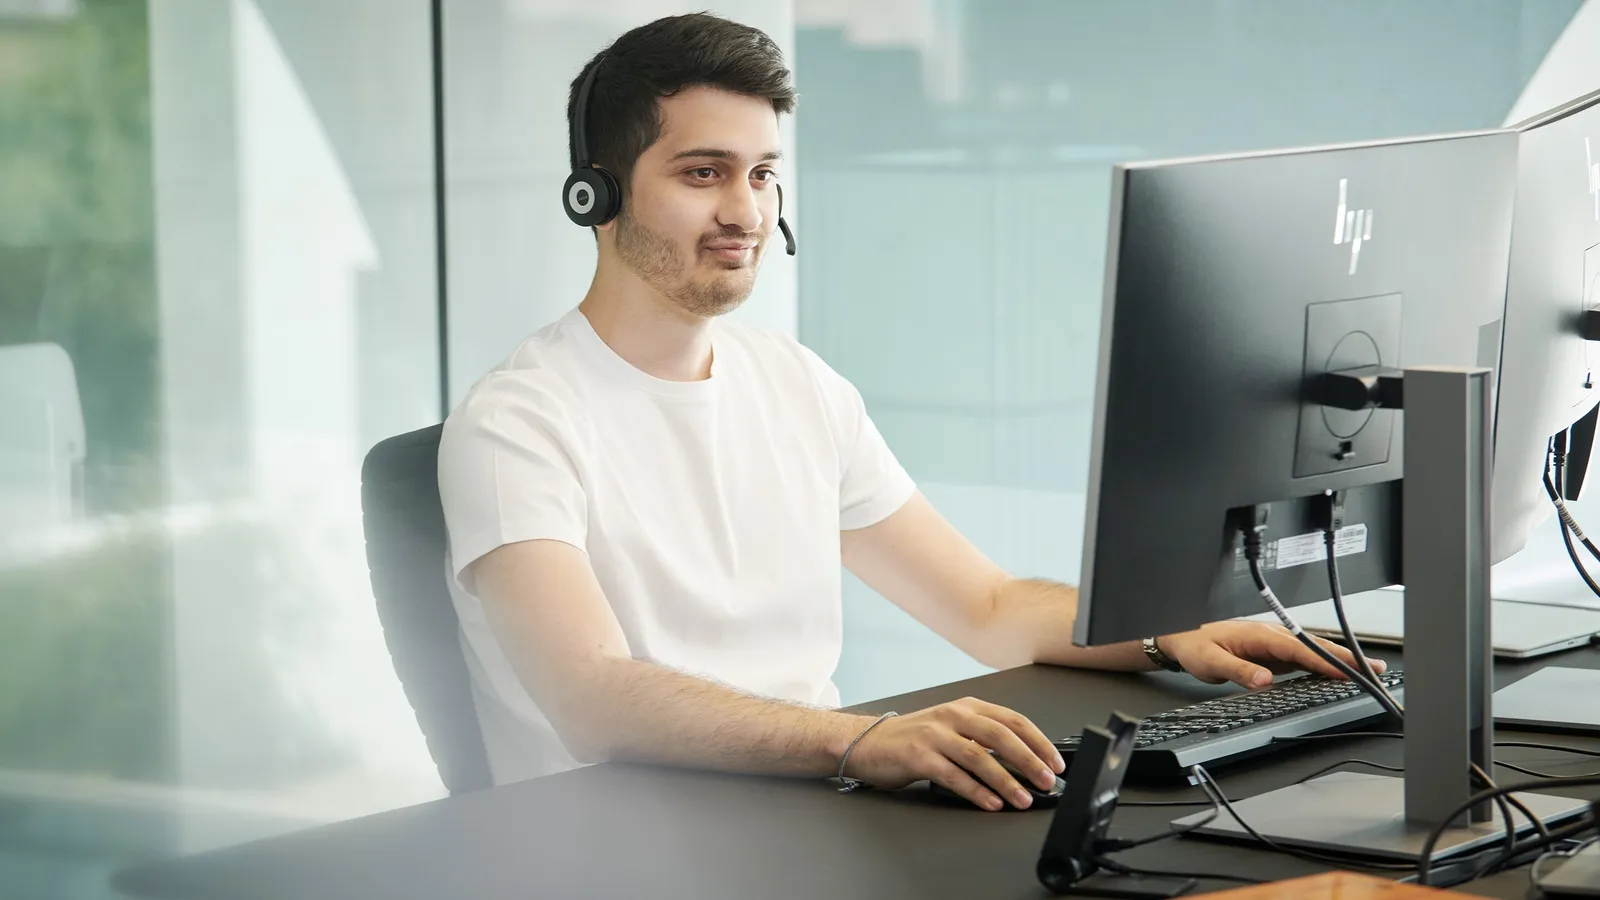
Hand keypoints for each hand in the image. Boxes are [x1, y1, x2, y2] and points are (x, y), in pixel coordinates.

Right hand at [841, 697, 1064, 811]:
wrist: (867, 742)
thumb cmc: (912, 738)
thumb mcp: (951, 727)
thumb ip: (982, 738)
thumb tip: (1023, 762)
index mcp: (966, 707)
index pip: (1012, 720)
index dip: (1038, 741)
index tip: (1055, 761)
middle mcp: (952, 716)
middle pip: (1000, 736)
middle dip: (1028, 760)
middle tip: (1046, 780)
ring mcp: (934, 735)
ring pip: (979, 757)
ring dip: (1006, 780)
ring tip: (1022, 798)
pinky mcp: (919, 756)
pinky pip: (954, 775)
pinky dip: (976, 791)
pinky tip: (991, 802)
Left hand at [1156, 620, 1384, 688]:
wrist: (1181, 637)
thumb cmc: (1195, 645)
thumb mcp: (1211, 662)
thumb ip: (1238, 671)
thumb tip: (1264, 680)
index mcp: (1260, 634)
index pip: (1299, 649)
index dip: (1325, 661)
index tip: (1347, 671)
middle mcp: (1271, 636)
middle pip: (1314, 646)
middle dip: (1345, 656)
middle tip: (1375, 668)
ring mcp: (1273, 644)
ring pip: (1312, 652)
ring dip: (1339, 660)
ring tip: (1366, 671)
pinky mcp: (1271, 654)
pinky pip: (1302, 659)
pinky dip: (1323, 665)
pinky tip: (1336, 674)